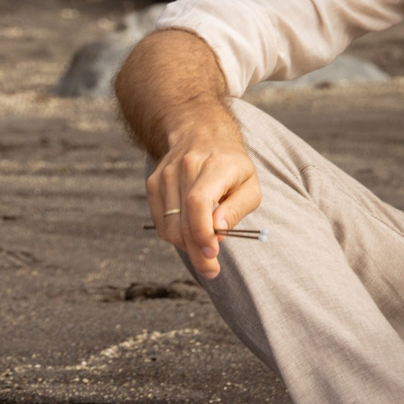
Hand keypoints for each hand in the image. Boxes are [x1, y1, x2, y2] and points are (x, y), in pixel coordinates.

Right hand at [147, 117, 258, 280]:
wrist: (202, 134)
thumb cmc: (232, 166)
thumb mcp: (250, 185)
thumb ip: (237, 209)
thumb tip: (219, 232)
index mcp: (215, 165)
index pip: (198, 202)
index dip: (202, 231)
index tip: (213, 253)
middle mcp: (186, 166)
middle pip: (183, 219)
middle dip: (196, 251)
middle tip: (211, 270)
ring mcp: (165, 174)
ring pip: (169, 225)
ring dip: (186, 246)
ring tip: (204, 249)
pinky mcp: (153, 183)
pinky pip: (160, 222)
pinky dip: (174, 235)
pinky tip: (189, 234)